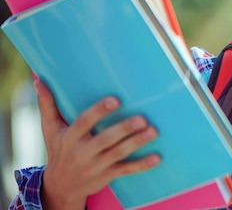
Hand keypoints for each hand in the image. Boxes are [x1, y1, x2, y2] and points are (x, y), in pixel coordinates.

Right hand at [36, 80, 160, 209]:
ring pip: (118, 154)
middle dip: (123, 129)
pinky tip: (157, 158)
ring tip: (153, 131)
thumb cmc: (59, 150)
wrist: (60, 187)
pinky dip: (142, 165)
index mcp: (69, 138)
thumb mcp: (50, 130)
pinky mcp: (107, 176)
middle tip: (142, 118)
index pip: (83, 123)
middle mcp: (82, 152)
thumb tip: (39, 80)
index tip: (115, 100)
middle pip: (105, 139)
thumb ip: (48, 105)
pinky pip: (125, 170)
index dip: (98, 112)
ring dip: (136, 143)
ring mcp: (96, 165)